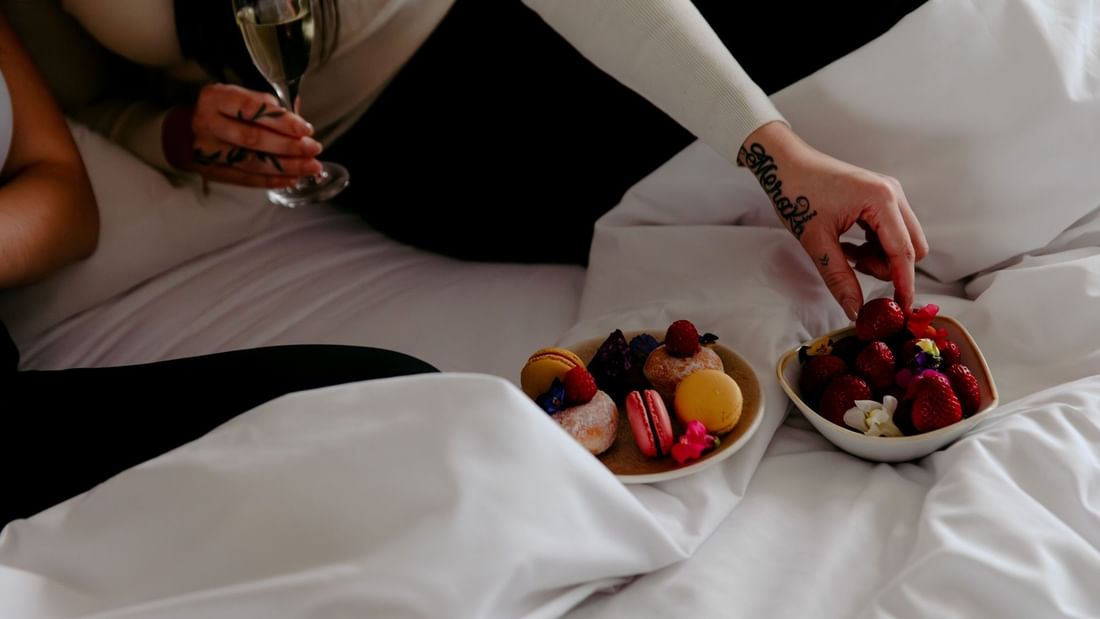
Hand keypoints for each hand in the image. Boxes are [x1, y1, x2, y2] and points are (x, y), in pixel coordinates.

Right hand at [164, 84, 323, 188]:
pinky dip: (272, 181)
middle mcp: (207, 123)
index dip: (281, 121)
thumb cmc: (223, 111)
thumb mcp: (240, 97)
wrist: (186, 131)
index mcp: (216, 98)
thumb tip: (299, 124)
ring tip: (310, 167)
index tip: (305, 129)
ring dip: (286, 167)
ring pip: (251, 162)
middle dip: (288, 146)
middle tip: (313, 149)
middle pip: (252, 138)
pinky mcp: (211, 171)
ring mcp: (207, 150)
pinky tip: (292, 178)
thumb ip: (268, 107)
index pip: (252, 109)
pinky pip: (246, 179)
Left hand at [738, 122, 927, 318]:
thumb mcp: (816, 242)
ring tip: (845, 254)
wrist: (783, 165)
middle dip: (889, 267)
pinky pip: (890, 232)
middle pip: (913, 246)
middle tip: (855, 269)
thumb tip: (856, 310)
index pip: (905, 252)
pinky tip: (848, 246)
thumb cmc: (797, 195)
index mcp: (881, 200)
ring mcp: (889, 193)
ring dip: (879, 257)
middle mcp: (893, 193)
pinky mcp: (880, 197)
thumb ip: (839, 277)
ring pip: (902, 240)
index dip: (905, 283)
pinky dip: (874, 246)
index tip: (902, 309)